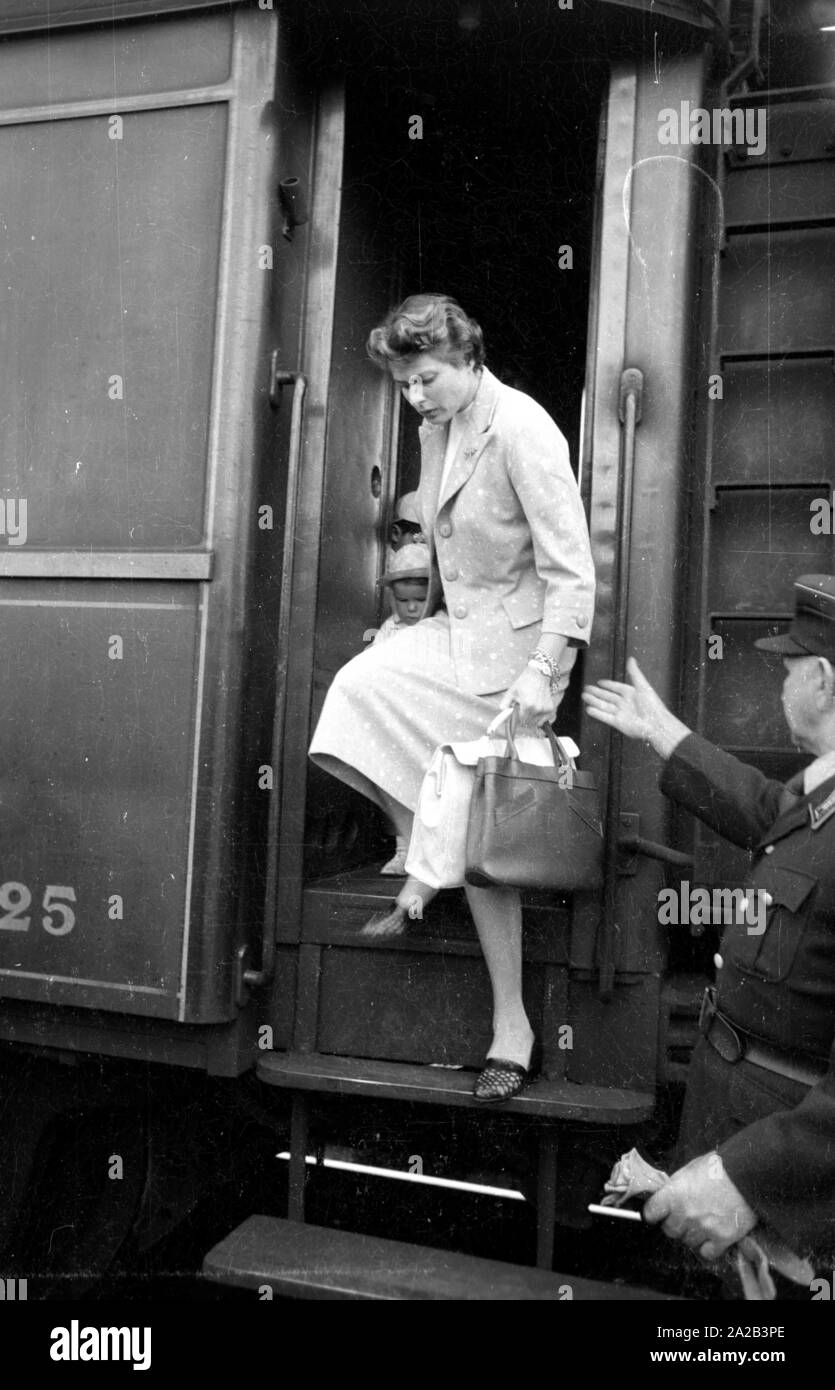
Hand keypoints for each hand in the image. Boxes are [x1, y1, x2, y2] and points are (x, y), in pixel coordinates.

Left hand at [501, 665, 557, 727]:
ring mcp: (544, 709)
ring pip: (535, 721)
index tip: (515, 714)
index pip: (519, 720)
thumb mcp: (511, 692)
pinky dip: (539, 717)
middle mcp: (537, 709)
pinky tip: (536, 709)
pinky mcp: (550, 708)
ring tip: (529, 706)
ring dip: (531, 717)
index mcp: (527, 705)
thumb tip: (502, 712)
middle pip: (527, 722)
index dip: (516, 718)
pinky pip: (543, 719)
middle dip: (523, 718)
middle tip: (522, 708)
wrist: (538, 675)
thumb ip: (505, 704)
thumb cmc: (524, 683)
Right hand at [581, 656, 689, 758]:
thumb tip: (631, 659)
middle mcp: (624, 703)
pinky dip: (597, 713)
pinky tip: (589, 709)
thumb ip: (634, 673)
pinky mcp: (618, 723)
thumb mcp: (642, 685)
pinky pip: (605, 717)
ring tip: (584, 696)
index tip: (599, 682)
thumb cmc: (653, 705)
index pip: (616, 687)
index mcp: (631, 693)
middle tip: (586, 688)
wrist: (656, 724)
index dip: (608, 685)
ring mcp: (620, 713)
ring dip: (593, 701)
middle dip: (596, 693)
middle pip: (607, 696)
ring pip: (604, 705)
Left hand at [643, 1153, 757, 1260]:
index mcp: (673, 1193)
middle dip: (676, 1224)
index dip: (654, 1213)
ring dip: (694, 1234)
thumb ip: (677, 1186)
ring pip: (688, 1242)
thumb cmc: (719, 1166)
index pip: (651, 1212)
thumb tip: (670, 1195)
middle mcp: (684, 1214)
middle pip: (670, 1230)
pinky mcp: (721, 1239)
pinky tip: (714, 1236)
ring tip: (704, 1222)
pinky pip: (707, 1253)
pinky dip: (709, 1247)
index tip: (658, 1213)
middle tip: (687, 1216)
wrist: (748, 1174)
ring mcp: (702, 1228)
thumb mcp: (690, 1169)